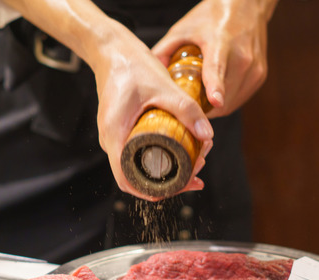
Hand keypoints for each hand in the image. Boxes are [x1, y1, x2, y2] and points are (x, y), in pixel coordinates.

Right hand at [90, 27, 214, 199]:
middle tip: (197, 172)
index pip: (128, 179)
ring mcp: (115, 136)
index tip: (179, 188)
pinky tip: (181, 147)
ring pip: (139, 164)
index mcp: (115, 135)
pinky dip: (160, 153)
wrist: (112, 50)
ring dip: (167, 166)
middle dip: (169, 180)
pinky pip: (138, 151)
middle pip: (136, 177)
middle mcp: (111, 141)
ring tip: (196, 158)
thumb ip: (187, 110)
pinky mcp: (121, 129)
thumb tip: (208, 136)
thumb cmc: (131, 66)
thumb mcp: (164, 88)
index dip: (153, 191)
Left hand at [152, 0, 277, 117]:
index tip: (215, 102)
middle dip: (203, 108)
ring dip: (214, 109)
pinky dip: (227, 102)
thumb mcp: (183, 29)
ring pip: (232, 102)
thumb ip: (164, 51)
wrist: (246, 6)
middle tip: (185, 111)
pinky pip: (240, 99)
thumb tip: (149, 75)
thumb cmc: (212, 17)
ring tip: (199, 103)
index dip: (216, 88)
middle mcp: (242, 56)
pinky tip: (214, 97)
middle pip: (223, 95)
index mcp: (221, 43)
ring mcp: (254, 67)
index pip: (218, 69)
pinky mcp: (260, 75)